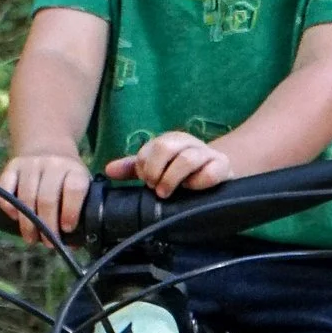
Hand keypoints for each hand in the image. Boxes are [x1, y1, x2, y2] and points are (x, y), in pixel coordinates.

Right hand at [1, 149, 91, 242]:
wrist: (47, 145)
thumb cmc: (66, 176)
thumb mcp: (80, 186)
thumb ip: (79, 212)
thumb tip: (74, 244)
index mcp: (75, 170)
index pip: (74, 189)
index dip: (70, 212)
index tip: (67, 229)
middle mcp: (53, 164)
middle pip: (47, 198)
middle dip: (47, 226)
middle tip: (47, 243)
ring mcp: (31, 164)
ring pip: (26, 197)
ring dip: (27, 223)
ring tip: (31, 238)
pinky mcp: (12, 166)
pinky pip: (6, 188)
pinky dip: (8, 206)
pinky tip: (14, 217)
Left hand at [114, 130, 230, 197]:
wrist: (217, 174)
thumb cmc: (182, 173)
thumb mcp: (157, 168)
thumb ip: (134, 168)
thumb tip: (108, 170)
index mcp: (171, 140)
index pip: (150, 148)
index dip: (144, 166)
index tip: (146, 180)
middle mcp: (188, 142)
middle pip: (166, 147)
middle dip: (155, 170)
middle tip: (154, 187)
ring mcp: (207, 154)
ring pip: (187, 159)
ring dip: (172, 178)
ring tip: (166, 192)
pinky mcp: (223, 167)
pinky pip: (210, 173)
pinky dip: (198, 183)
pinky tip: (192, 190)